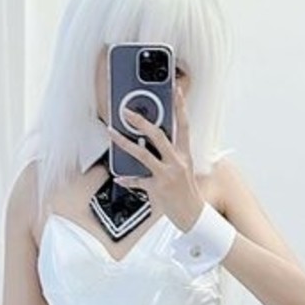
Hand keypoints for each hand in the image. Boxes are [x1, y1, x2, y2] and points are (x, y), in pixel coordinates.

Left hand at [106, 80, 204, 231]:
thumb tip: (150, 142)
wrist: (192, 215)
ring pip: (143, 154)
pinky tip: (119, 177)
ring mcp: (166, 175)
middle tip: (127, 112)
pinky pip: (137, 181)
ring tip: (112, 133)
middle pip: (158, 135)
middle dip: (141, 122)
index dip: (180, 106)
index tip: (176, 89)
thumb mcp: (184, 168)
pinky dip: (127, 179)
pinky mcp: (157, 188)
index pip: (184, 125)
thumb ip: (170, 154)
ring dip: (124, 143)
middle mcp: (177, 162)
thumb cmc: (187, 191)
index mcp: (185, 154)